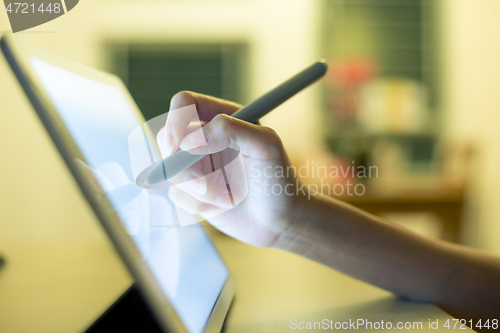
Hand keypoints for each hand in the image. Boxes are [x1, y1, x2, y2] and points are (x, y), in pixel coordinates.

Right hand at [157, 91, 307, 246]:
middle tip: (203, 185)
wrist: (280, 220)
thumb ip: (231, 130)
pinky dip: (197, 204)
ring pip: (171, 170)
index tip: (177, 146)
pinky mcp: (191, 189)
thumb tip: (189, 140)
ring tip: (228, 198)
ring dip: (198, 190)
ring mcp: (197, 163)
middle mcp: (206, 137)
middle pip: (168, 138)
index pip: (185, 103)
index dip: (175, 120)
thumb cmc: (279, 179)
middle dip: (183, 166)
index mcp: (224, 116)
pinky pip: (176, 194)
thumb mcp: (266, 146)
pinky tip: (221, 206)